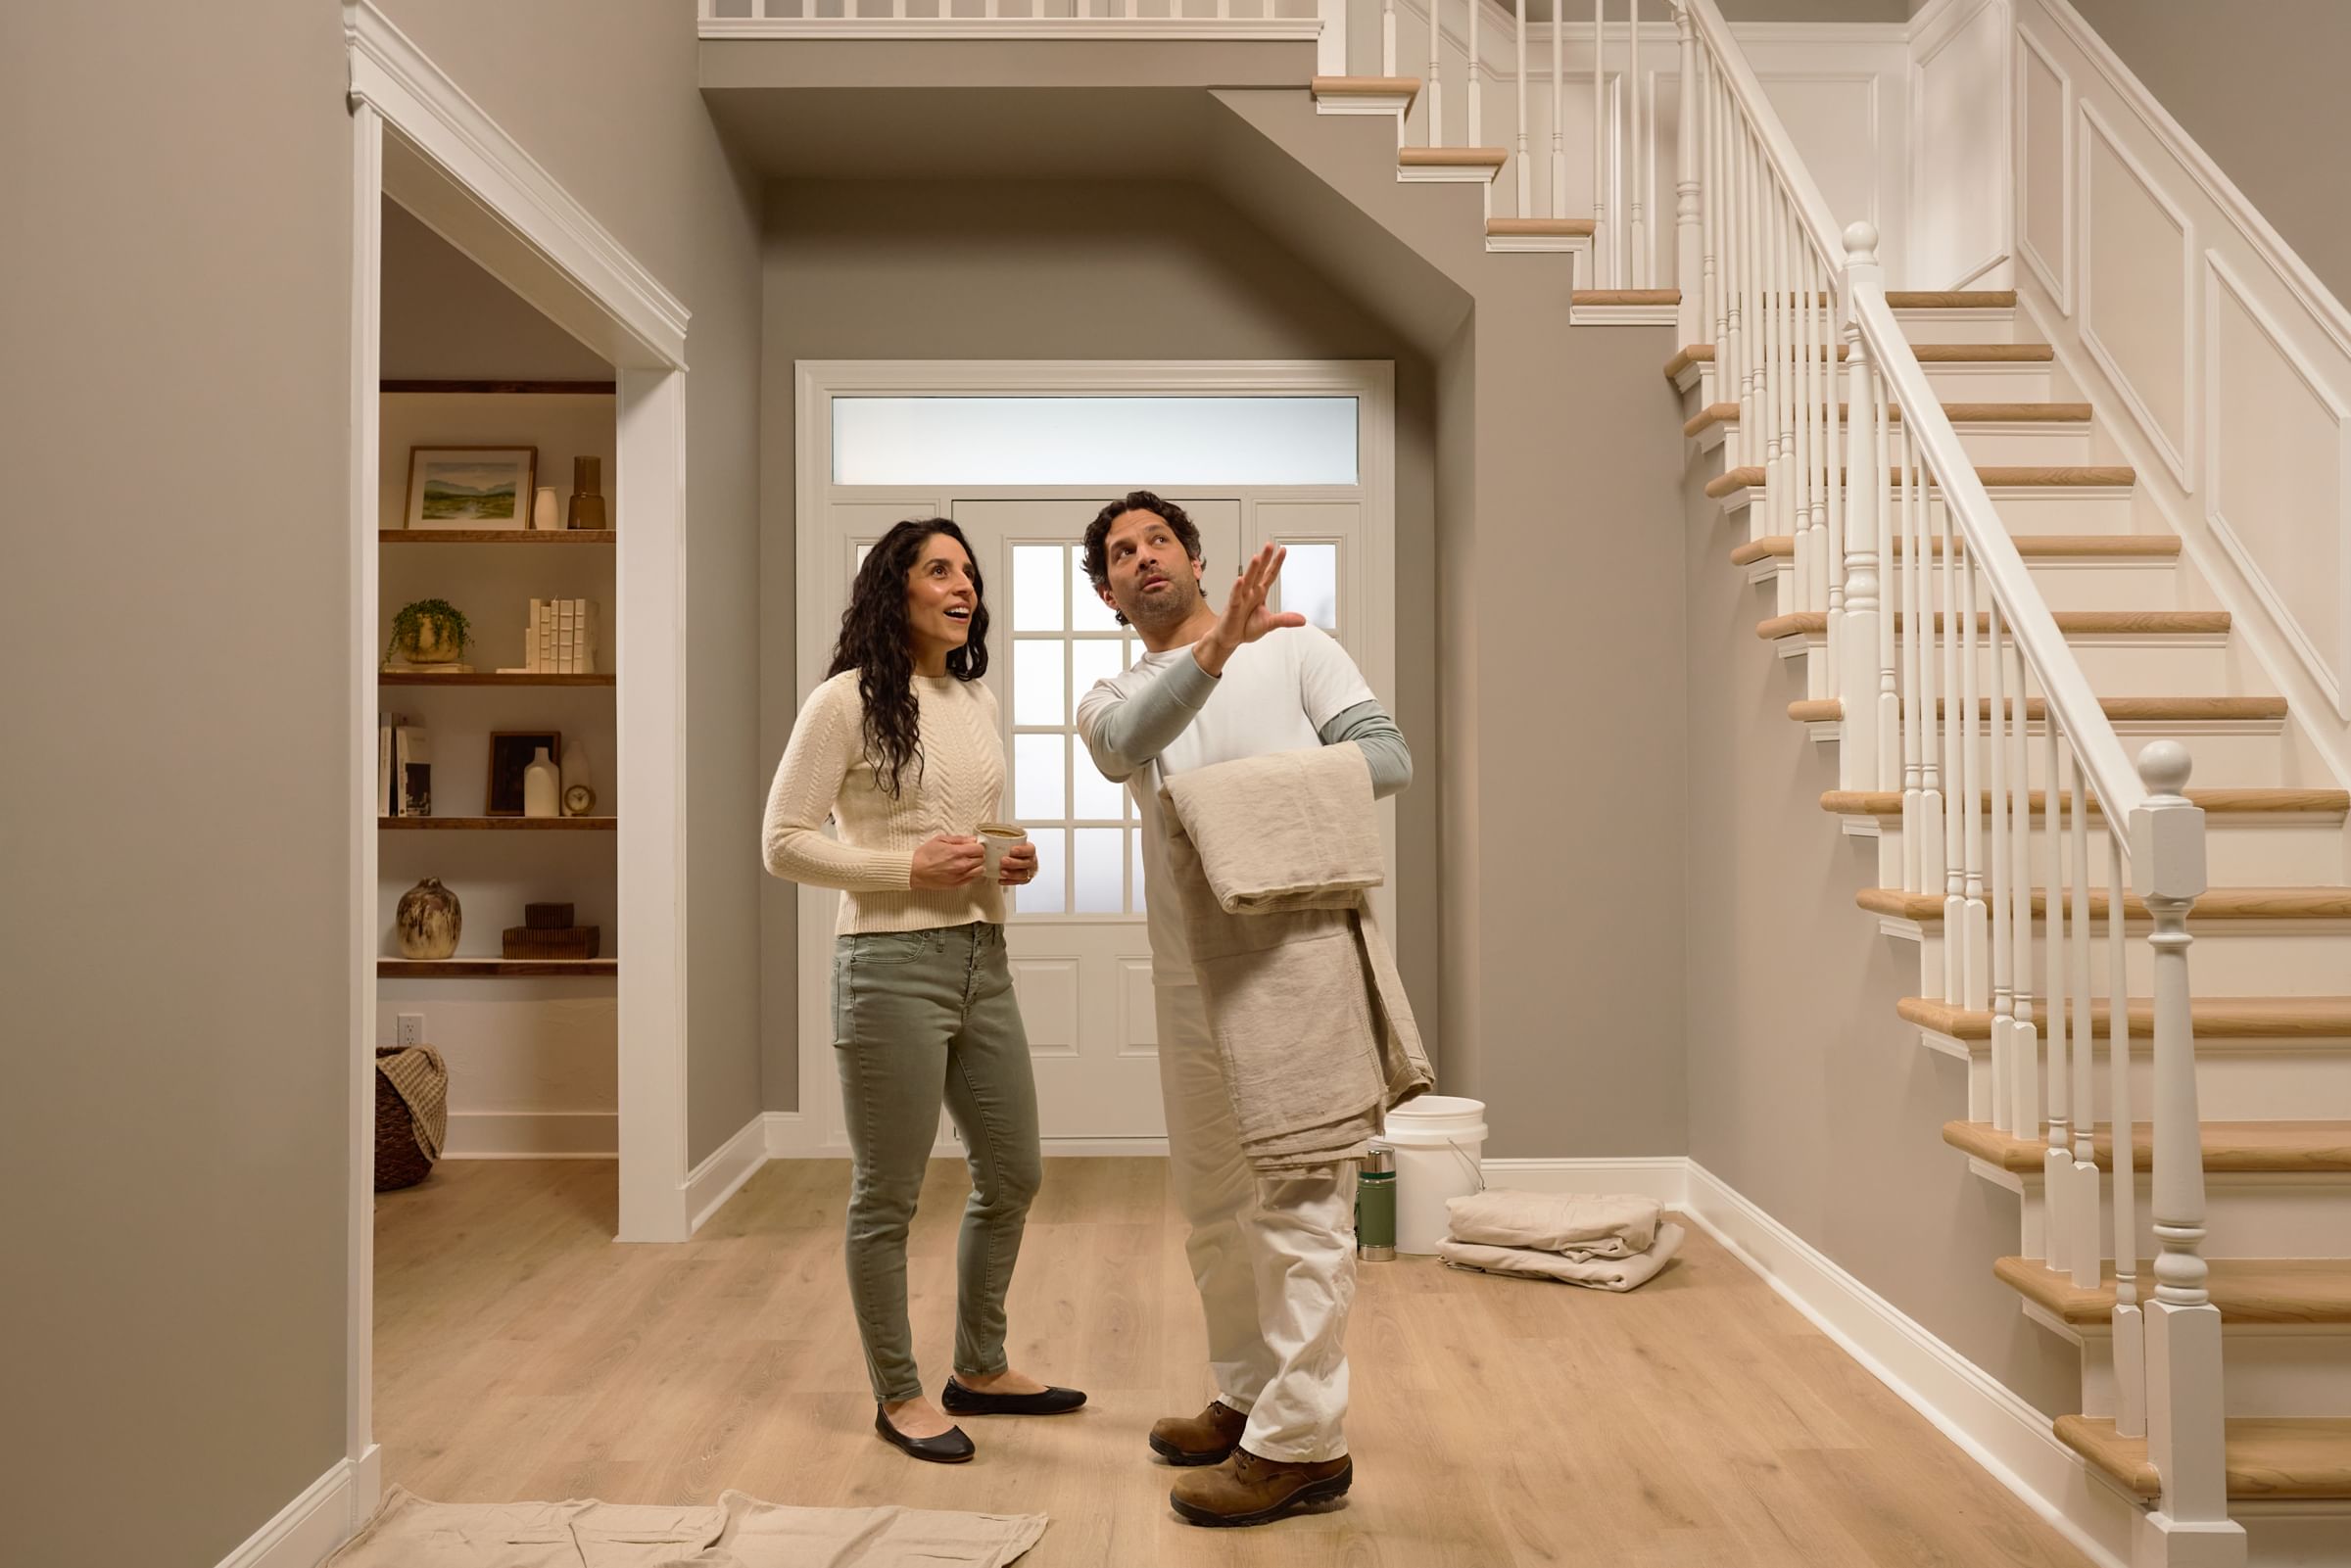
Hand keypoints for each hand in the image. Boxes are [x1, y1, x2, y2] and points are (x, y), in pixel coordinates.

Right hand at [911, 834, 983, 889]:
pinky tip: (964, 870)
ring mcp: (959, 876)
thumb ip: (959, 839)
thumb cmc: (925, 855)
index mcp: (957, 852)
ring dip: (977, 865)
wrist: (914, 871)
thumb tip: (972, 840)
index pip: (980, 849)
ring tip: (968, 862)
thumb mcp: (940, 840)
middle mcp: (961, 865)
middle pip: (981, 859)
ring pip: (980, 870)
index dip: (977, 846)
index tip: (973, 846)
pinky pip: (972, 879)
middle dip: (977, 855)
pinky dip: (972, 873)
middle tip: (970, 853)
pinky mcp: (957, 884)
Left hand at [998, 841, 1038, 886]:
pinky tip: (1001, 880)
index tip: (1011, 850)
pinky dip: (1009, 882)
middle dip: (1014, 862)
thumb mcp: (1010, 842)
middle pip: (1026, 863)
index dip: (1022, 850)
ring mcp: (1029, 872)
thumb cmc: (1011, 850)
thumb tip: (985, 839)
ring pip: (1023, 874)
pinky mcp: (1024, 880)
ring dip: (1012, 874)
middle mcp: (1032, 861)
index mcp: (1030, 850)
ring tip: (1001, 872)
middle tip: (1003, 860)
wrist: (1015, 859)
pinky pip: (1018, 882)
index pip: (1030, 850)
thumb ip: (1002, 840)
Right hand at [1197, 544, 1307, 676]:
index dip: (1276, 563)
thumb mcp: (1269, 624)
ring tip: (1257, 557)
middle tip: (1269, 545)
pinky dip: (1237, 589)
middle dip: (1264, 559)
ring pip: (1247, 581)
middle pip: (1259, 572)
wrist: (1229, 639)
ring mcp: (1241, 598)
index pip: (1270, 575)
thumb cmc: (1246, 628)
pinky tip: (1240, 580)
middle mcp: (1250, 592)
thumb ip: (1284, 620)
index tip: (1283, 550)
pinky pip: (1235, 596)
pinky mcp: (1232, 608)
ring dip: (1252, 569)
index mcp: (1260, 593)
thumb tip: (1303, 620)